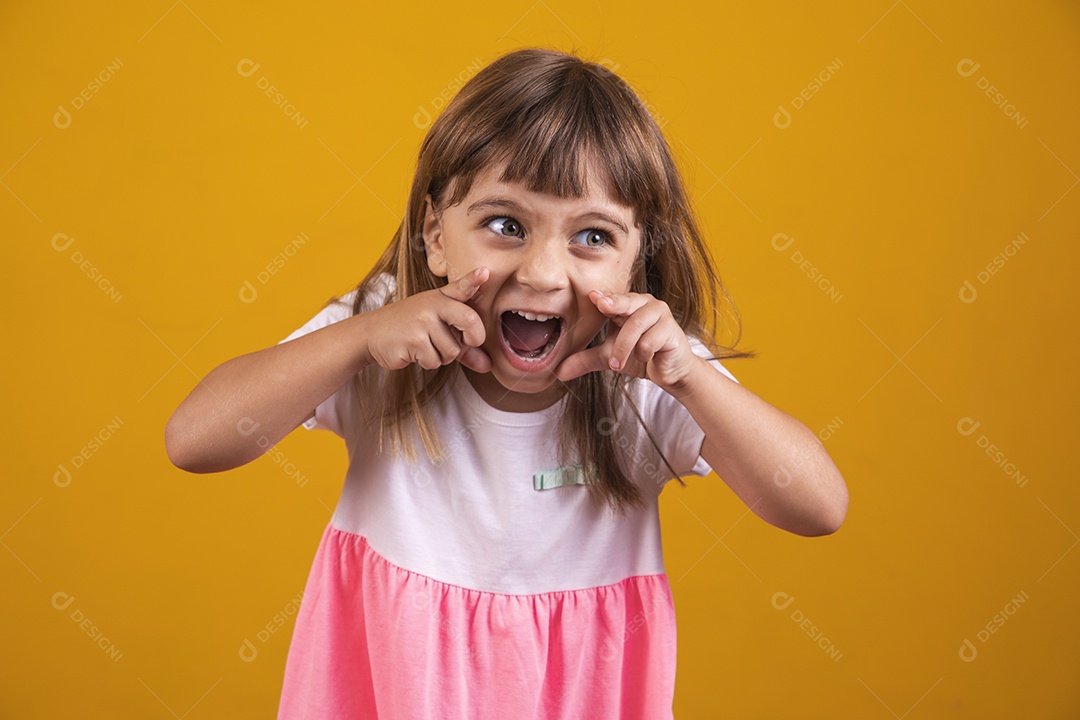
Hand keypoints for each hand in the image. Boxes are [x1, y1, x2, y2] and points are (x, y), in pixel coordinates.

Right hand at [364, 267, 491, 372]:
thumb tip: (487, 366)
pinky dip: (426, 362)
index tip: (485, 272)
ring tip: (423, 345)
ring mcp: (423, 321)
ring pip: (452, 351)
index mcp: (440, 298)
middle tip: (467, 342)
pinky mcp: (414, 339)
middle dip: (474, 338)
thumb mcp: (436, 330)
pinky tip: (412, 350)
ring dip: (441, 357)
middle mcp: (433, 305)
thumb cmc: (409, 329)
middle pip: (470, 320)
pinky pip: (435, 361)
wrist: (370, 333)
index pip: (460, 287)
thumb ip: (464, 345)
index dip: (473, 280)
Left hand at [554, 290, 698, 389]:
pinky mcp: (671, 329)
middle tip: (602, 306)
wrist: (669, 372)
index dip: (601, 298)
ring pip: (635, 325)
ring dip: (623, 347)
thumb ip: (585, 360)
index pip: (611, 298)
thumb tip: (558, 372)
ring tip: (617, 364)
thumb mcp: (608, 357)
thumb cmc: (640, 356)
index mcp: (627, 305)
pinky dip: (643, 353)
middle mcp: (643, 304)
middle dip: (614, 303)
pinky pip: (651, 340)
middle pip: (625, 301)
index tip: (590, 296)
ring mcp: (659, 314)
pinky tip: (646, 358)